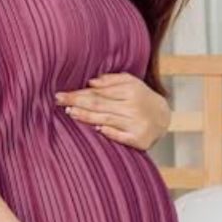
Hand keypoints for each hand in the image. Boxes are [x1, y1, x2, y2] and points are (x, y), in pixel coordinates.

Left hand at [56, 73, 170, 150]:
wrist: (164, 117)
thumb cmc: (142, 97)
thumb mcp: (132, 83)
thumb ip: (112, 80)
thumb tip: (91, 82)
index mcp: (132, 91)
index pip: (100, 92)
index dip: (80, 93)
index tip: (62, 94)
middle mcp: (134, 107)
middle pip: (100, 104)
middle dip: (77, 102)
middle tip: (58, 101)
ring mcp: (137, 124)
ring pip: (105, 120)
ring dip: (85, 117)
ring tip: (70, 112)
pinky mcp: (139, 140)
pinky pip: (120, 137)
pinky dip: (108, 132)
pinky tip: (95, 129)